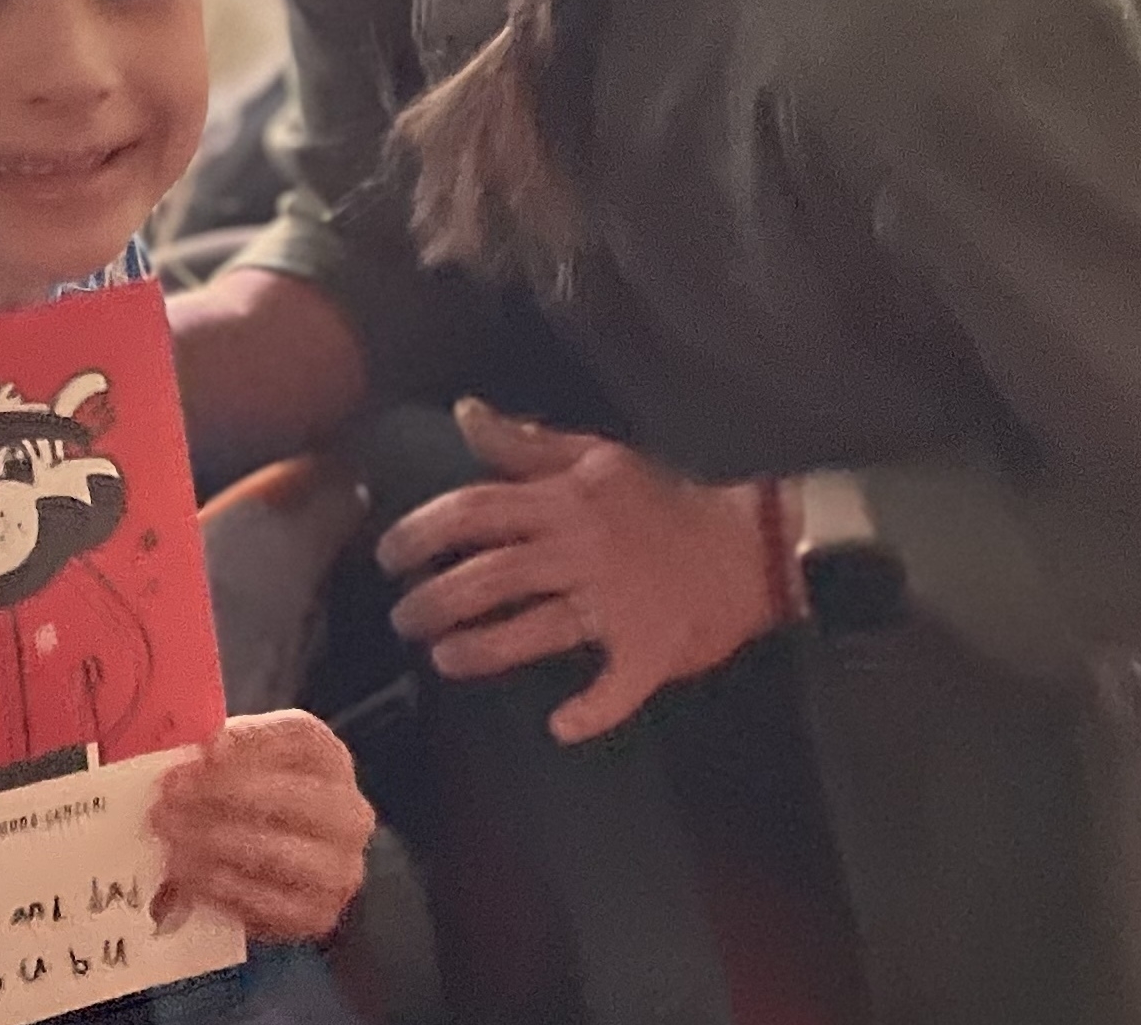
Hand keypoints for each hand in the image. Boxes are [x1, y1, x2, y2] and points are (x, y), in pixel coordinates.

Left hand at [149, 710, 373, 944]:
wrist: (263, 875)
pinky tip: (186, 874)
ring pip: (279, 851)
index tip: (204, 749)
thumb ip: (215, 753)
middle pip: (292, 794)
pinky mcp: (319, 914)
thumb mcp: (234, 764)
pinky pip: (268, 902)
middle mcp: (348, 812)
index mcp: (328, 759)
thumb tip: (185, 756)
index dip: (252, 740)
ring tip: (169, 835)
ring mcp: (340, 867)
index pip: (301, 737)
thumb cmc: (242, 803)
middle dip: (223, 792)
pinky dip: (221, 886)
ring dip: (215, 842)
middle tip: (169, 795)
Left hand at [376, 400, 790, 745]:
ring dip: (482, 650)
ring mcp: (615, 604)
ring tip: (442, 659)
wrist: (753, 545)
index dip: (422, 531)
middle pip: (491, 575)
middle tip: (403, 618)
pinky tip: (560, 727)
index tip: (388, 555)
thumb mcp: (596, 457)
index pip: (475, 511)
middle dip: (435, 600)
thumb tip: (465, 414)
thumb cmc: (666, 500)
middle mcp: (580, 550)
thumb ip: (526, 443)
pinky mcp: (649, 649)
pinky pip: (616, 688)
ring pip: (535, 630)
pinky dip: (591, 712)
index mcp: (564, 503)